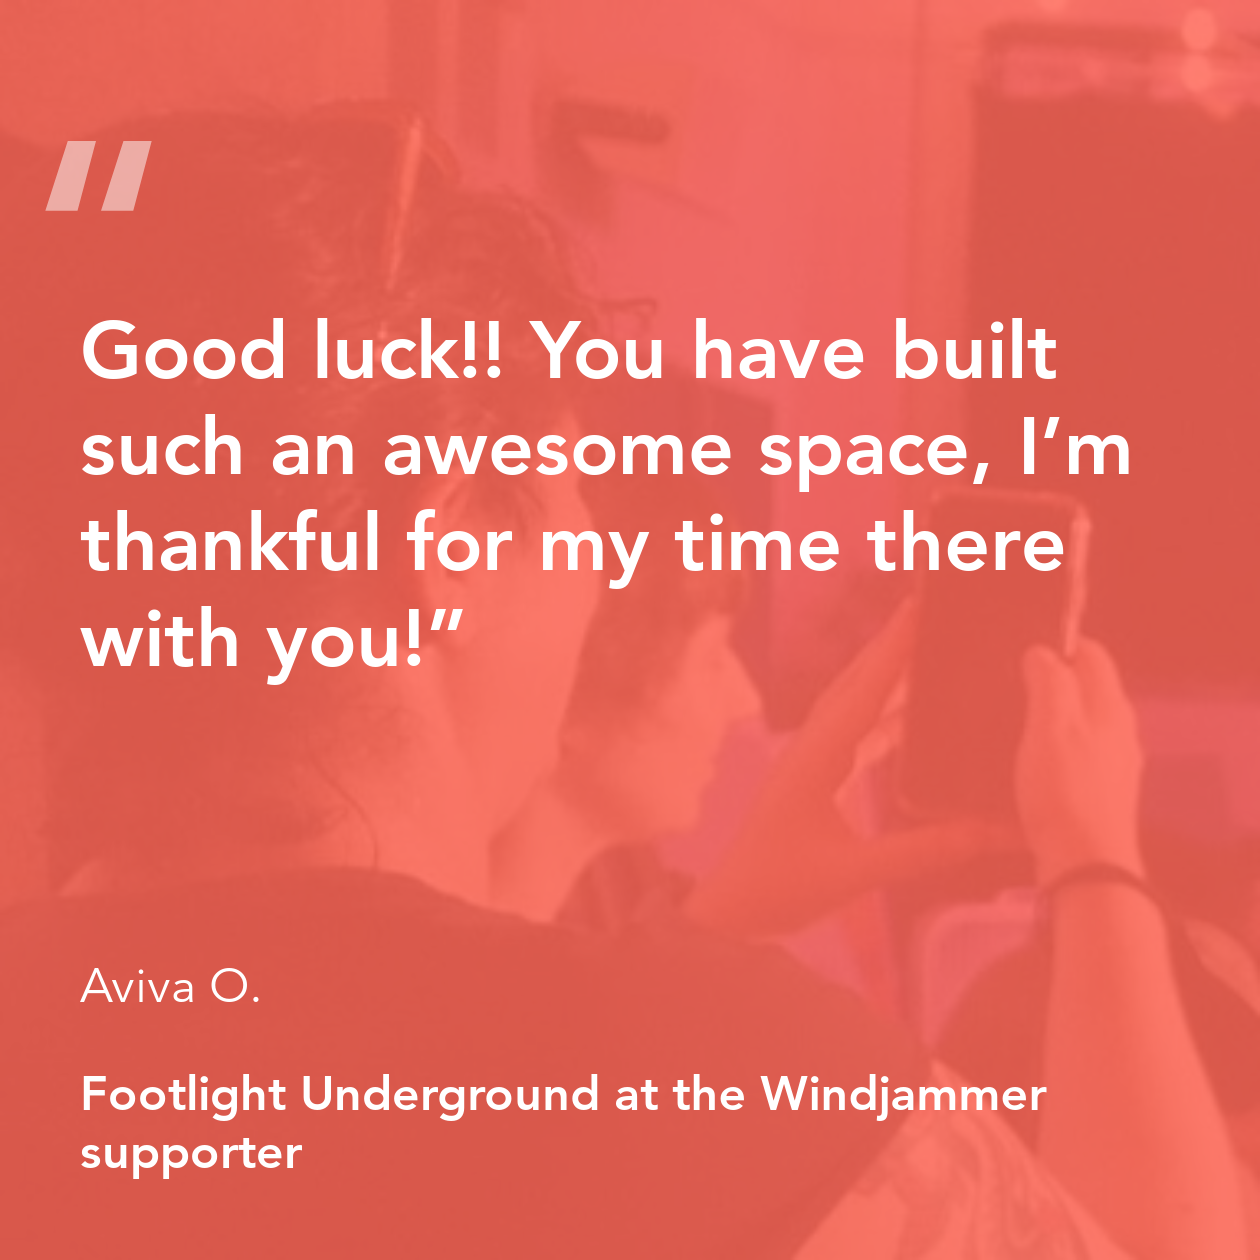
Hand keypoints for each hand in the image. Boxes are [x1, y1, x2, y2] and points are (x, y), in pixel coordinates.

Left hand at [686, 601, 1018, 935]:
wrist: (731, 912)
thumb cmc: (781, 887)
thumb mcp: (857, 871)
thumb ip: (926, 851)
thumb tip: (994, 832)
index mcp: (816, 756)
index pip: (863, 689)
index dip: (894, 646)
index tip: (921, 607)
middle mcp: (811, 746)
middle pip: (857, 681)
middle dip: (893, 644)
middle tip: (932, 608)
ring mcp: (810, 759)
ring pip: (854, 702)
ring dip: (887, 673)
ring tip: (929, 645)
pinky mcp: (814, 777)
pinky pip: (855, 731)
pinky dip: (884, 712)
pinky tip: (911, 712)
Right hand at [1015, 639, 1142, 884]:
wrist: (1085, 863)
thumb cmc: (1064, 788)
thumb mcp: (1050, 725)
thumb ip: (1049, 682)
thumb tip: (1043, 652)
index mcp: (1110, 706)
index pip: (1093, 654)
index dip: (1060, 645)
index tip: (1023, 652)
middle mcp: (1120, 730)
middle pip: (1089, 688)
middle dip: (1054, 679)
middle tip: (1010, 686)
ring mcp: (1115, 763)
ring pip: (1083, 722)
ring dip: (1053, 716)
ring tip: (1013, 722)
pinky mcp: (1102, 792)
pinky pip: (1078, 753)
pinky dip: (1056, 747)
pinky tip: (1032, 762)